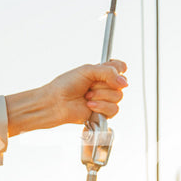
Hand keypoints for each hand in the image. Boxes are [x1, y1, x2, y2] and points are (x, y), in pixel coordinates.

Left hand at [6, 59, 128, 135]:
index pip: (121, 67)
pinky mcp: (103, 113)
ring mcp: (104, 100)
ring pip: (118, 97)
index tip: (109, 71)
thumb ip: (108, 72)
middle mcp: (105, 86)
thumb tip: (124, 82)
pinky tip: (89, 105)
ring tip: (87, 97)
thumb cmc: (66, 85)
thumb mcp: (87, 71)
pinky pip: (113, 109)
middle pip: (121, 84)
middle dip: (104, 85)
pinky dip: (101, 106)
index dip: (118, 70)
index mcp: (102, 73)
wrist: (56, 102)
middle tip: (89, 86)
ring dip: (101, 96)